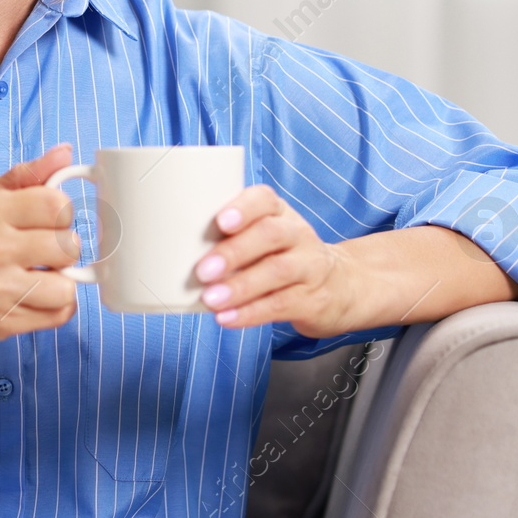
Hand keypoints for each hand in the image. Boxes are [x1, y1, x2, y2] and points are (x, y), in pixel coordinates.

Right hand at [0, 144, 80, 358]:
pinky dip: (56, 305)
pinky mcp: (3, 322)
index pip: (56, 205)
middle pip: (68, 246)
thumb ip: (22, 178)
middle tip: (45, 251)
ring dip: (60, 281)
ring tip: (41, 276)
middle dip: (63, 248)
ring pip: (67, 286)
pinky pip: (58, 314)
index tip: (49, 221)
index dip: (61, 213)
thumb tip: (64, 153)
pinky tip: (38, 295)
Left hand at [192, 184, 358, 336]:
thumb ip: (230, 238)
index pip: (265, 200)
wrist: (340, 286)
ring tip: (210, 299)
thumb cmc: (282, 257)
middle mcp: (297, 234)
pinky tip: (226, 318)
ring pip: (277, 272)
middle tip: (203, 270)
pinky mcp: (314, 299)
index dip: (244, 208)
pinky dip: (250, 313)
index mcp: (279, 213)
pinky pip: (281, 304)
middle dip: (234, 252)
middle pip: (270, 235)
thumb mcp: (263, 238)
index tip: (221, 222)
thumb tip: (178, 254)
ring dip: (239, 287)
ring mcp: (310, 266)